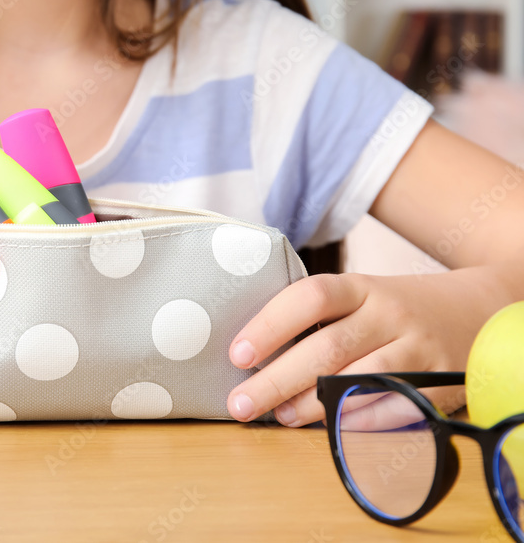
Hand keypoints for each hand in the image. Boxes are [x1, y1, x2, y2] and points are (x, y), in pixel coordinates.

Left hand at [224, 271, 494, 426]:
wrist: (477, 310)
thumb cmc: (391, 310)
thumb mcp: (359, 296)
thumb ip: (315, 319)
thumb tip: (248, 359)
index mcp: (360, 287)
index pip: (310, 297)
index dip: (270, 325)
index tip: (237, 354)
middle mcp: (390, 313)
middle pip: (326, 349)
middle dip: (276, 380)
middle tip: (240, 404)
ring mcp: (418, 348)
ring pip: (358, 381)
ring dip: (312, 405)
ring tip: (279, 417)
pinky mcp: (442, 383)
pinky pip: (393, 408)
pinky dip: (357, 422)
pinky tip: (329, 428)